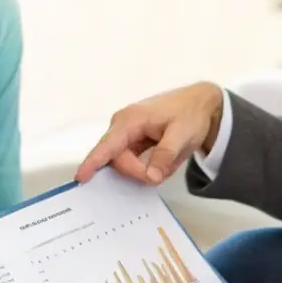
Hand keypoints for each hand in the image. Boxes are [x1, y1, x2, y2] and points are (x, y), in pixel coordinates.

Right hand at [75, 83, 224, 184]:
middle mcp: (122, 126)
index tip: (80, 178)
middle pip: (118, 160)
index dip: (93, 163)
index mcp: (130, 120)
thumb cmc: (190, 114)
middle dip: (137, 171)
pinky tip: (163, 161)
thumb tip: (151, 176)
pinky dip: (146, 166)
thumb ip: (165, 156)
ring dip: (143, 168)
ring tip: (167, 161)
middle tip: (160, 175)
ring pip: (125, 162)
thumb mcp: (182, 135)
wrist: (201, 104)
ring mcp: (127, 133)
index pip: (107, 145)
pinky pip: (132, 160)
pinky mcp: (133, 141)